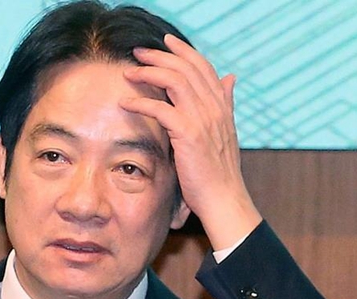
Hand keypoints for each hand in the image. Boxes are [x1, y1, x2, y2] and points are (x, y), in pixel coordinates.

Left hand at [121, 34, 261, 249]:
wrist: (224, 199)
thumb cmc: (219, 173)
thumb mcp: (225, 133)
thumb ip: (225, 104)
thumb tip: (230, 78)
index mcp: (222, 107)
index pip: (203, 67)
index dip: (184, 51)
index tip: (166, 41)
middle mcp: (214, 108)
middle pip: (186, 68)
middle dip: (160, 55)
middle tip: (138, 52)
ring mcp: (203, 120)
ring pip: (174, 81)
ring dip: (148, 72)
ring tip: (129, 71)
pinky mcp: (189, 134)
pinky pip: (161, 109)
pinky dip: (141, 102)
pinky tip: (126, 102)